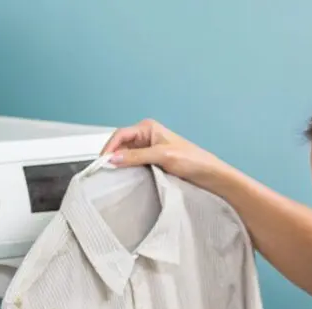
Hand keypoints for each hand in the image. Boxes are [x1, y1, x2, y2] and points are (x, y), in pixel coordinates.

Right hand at [101, 119, 228, 188]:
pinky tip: (126, 177)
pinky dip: (129, 169)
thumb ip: (136, 156)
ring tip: (113, 176)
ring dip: (121, 164)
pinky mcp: (153, 161)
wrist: (209, 174)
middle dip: (113, 156)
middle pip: (121, 144)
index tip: (102, 162)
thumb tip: (113, 159)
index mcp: (148, 127)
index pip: (120, 135)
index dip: (109, 147)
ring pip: (127, 155)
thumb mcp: (162, 156)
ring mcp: (149, 148)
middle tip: (105, 171)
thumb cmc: (191, 160)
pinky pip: (135, 163)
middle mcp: (147, 135)